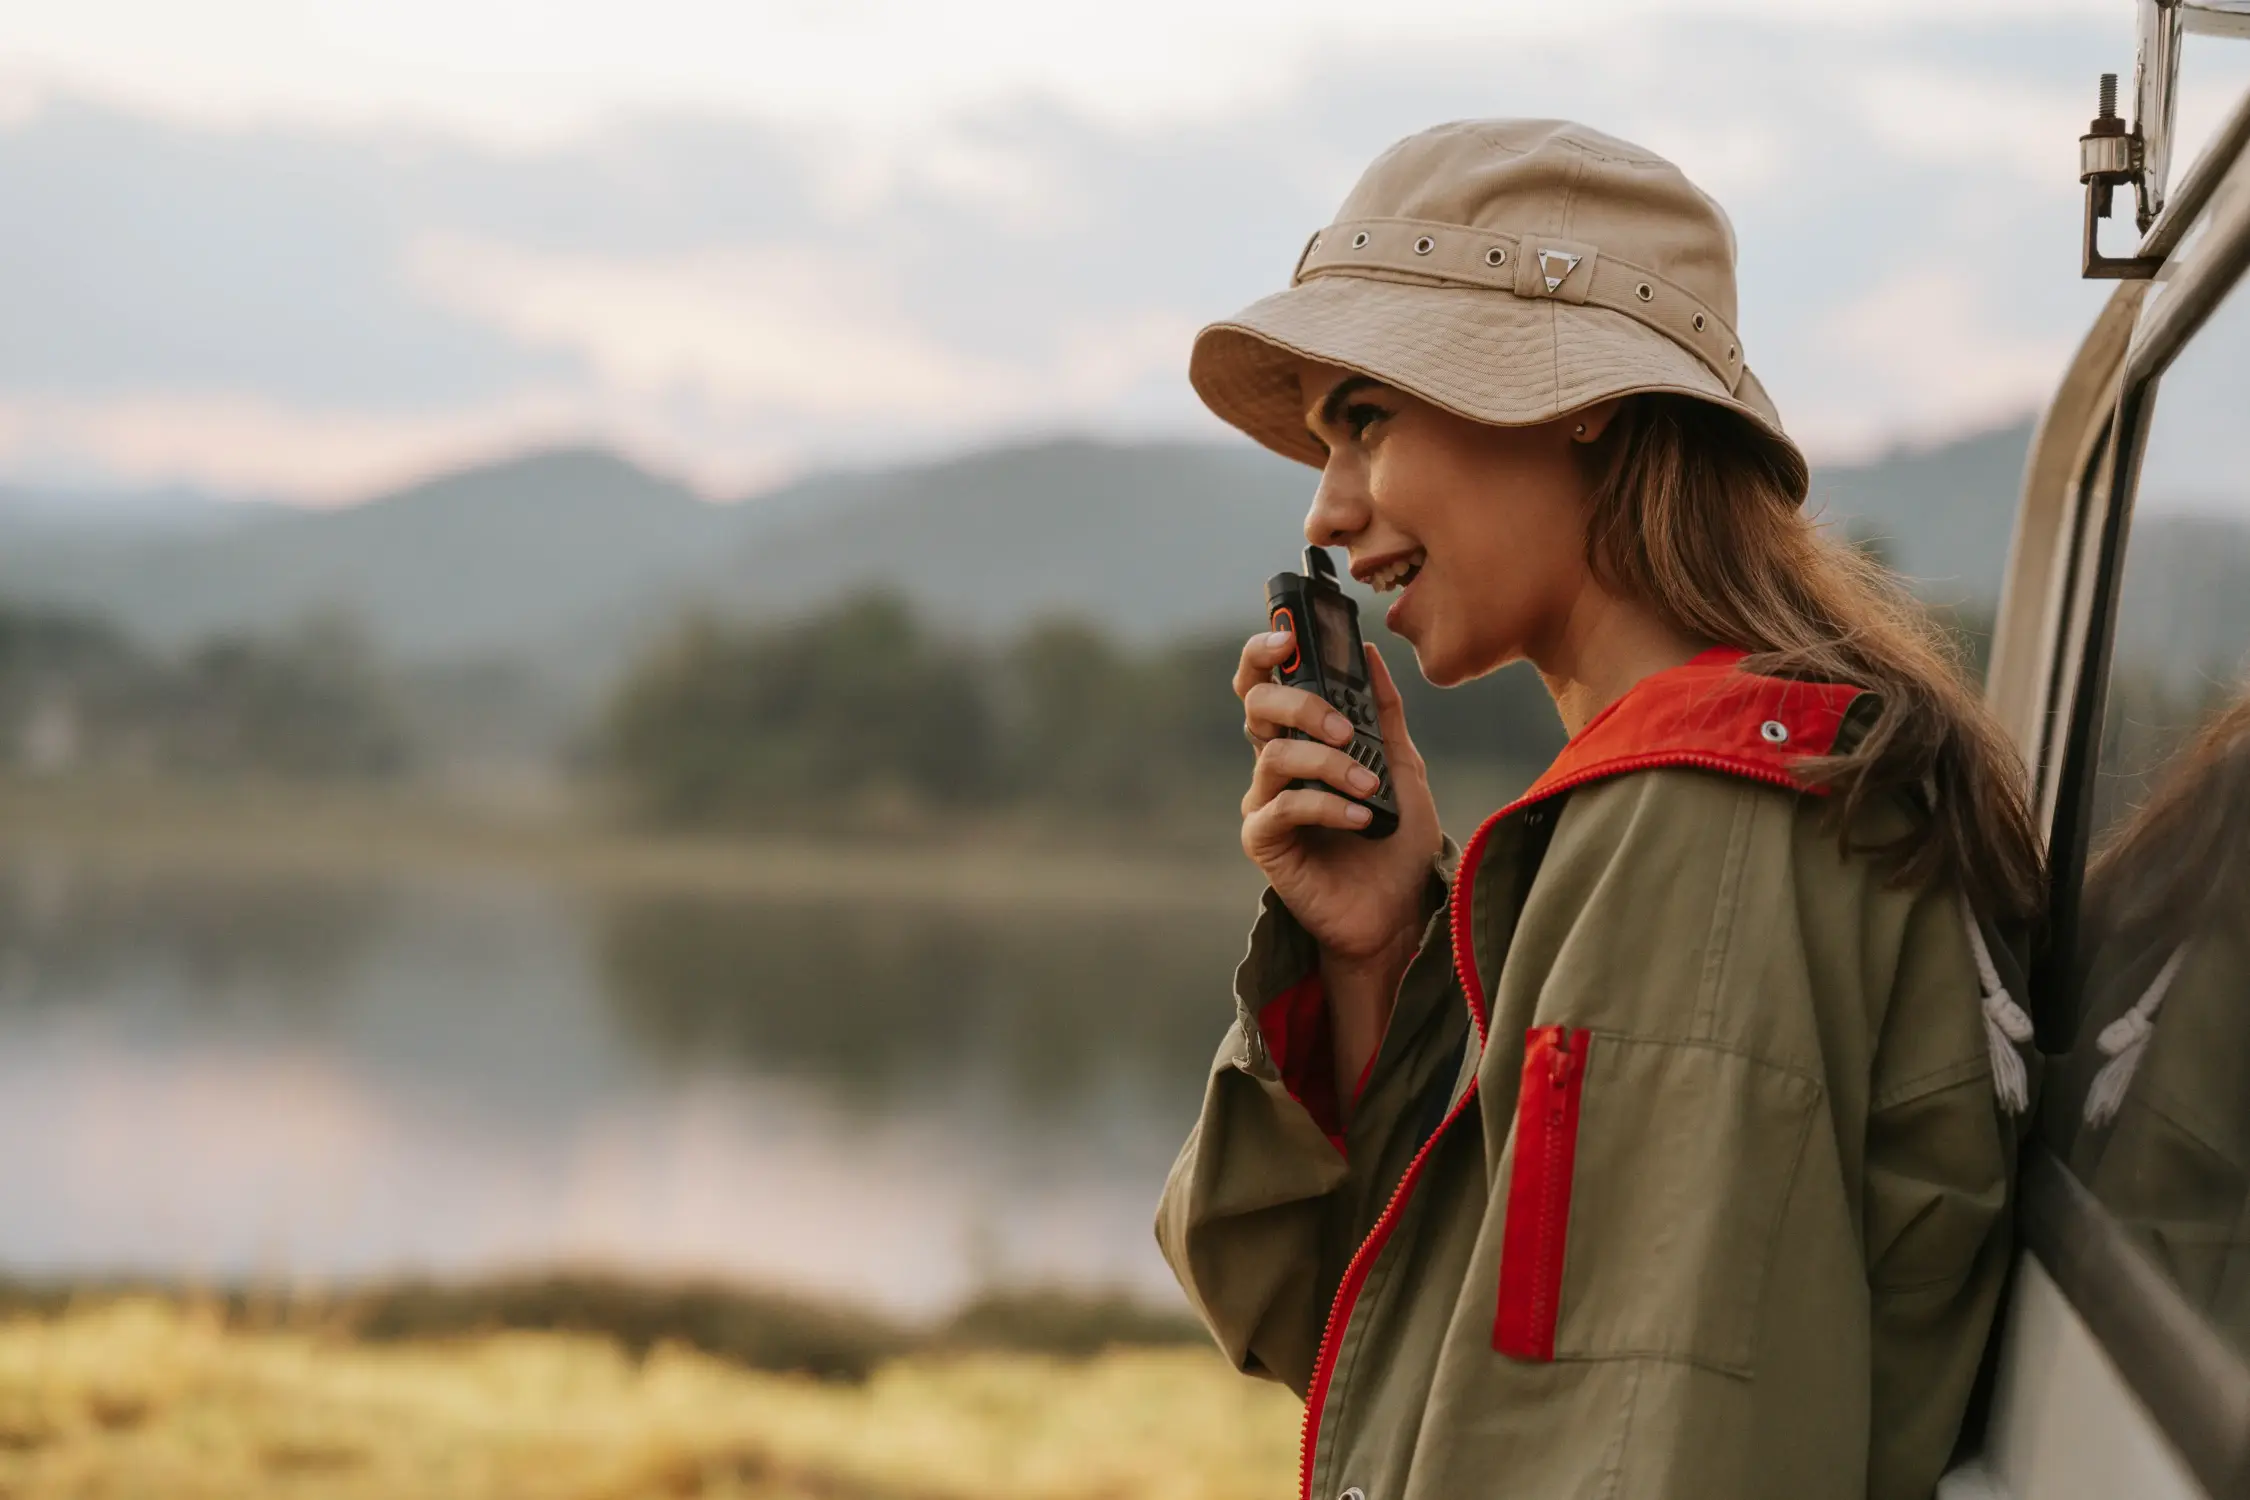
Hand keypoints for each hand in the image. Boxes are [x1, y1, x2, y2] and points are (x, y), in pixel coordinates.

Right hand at [1234, 631, 1443, 968]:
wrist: (1401, 912)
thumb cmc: (1398, 843)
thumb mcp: (1403, 766)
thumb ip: (1385, 712)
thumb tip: (1369, 653)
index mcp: (1302, 739)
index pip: (1266, 682)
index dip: (1265, 652)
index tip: (1288, 636)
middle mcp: (1276, 765)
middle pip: (1256, 706)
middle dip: (1301, 705)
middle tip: (1346, 730)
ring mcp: (1266, 802)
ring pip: (1274, 756)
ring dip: (1329, 765)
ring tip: (1370, 788)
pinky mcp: (1264, 842)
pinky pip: (1283, 807)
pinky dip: (1325, 805)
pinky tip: (1362, 818)